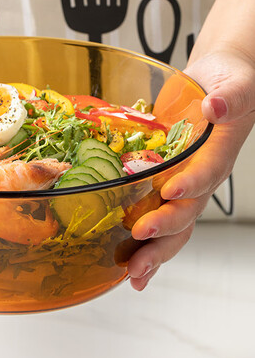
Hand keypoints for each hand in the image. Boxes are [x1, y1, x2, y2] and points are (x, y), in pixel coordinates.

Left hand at [126, 49, 254, 289]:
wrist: (215, 83)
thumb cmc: (228, 83)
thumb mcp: (234, 84)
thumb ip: (231, 96)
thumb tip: (217, 105)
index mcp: (217, 155)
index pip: (205, 175)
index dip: (189, 186)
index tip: (170, 193)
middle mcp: (199, 176)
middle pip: (185, 214)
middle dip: (162, 236)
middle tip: (139, 256)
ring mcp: (181, 182)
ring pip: (171, 224)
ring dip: (152, 251)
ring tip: (133, 275)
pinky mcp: (163, 180)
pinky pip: (154, 212)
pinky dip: (142, 239)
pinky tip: (124, 259)